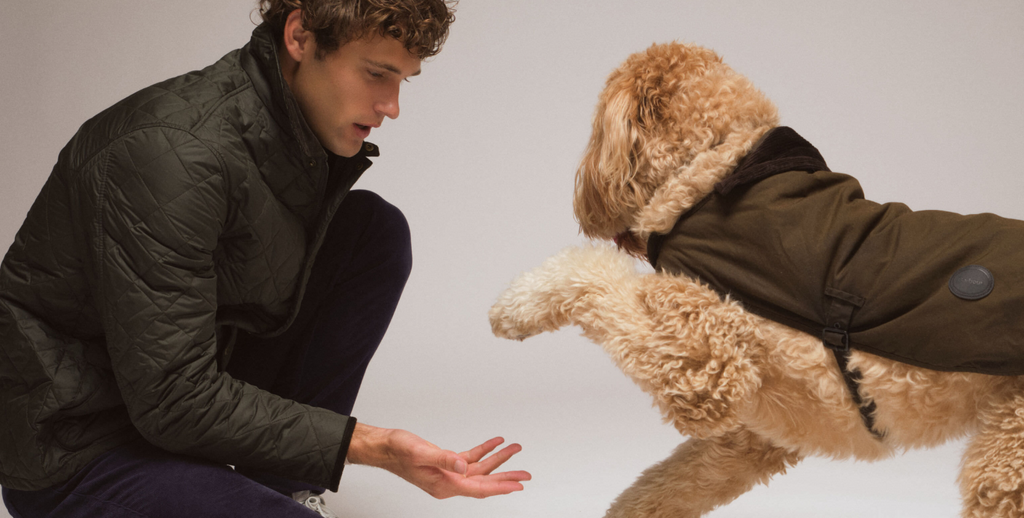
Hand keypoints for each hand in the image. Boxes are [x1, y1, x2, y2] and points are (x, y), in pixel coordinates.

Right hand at [347, 423, 530, 498]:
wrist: (383, 447)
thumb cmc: (397, 451)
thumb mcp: (421, 453)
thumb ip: (444, 459)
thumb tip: (464, 465)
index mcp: (443, 485)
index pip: (479, 488)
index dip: (500, 486)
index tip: (518, 484)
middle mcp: (448, 482)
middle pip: (484, 482)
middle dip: (506, 476)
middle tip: (526, 475)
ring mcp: (448, 474)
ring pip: (479, 470)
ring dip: (498, 460)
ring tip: (515, 449)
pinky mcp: (446, 464)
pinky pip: (470, 459)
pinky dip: (484, 451)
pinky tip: (495, 443)